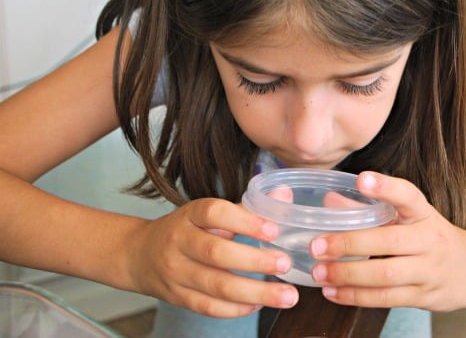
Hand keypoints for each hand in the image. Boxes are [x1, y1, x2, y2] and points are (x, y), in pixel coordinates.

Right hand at [127, 198, 298, 317]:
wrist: (139, 254)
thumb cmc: (186, 229)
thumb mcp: (210, 213)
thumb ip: (246, 208)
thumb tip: (284, 196)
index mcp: (190, 215)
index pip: (215, 213)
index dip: (245, 221)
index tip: (273, 230)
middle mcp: (179, 242)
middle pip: (216, 253)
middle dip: (255, 261)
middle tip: (285, 264)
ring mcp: (176, 272)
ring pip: (216, 286)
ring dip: (255, 292)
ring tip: (287, 296)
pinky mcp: (177, 297)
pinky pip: (209, 306)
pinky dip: (236, 308)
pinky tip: (259, 303)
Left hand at [308, 171, 465, 310]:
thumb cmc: (430, 237)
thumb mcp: (409, 217)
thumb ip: (369, 209)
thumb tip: (330, 201)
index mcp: (424, 214)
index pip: (408, 196)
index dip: (386, 187)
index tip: (362, 179)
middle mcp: (429, 240)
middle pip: (388, 241)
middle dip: (349, 244)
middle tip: (317, 245)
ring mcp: (428, 271)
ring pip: (386, 274)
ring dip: (348, 275)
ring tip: (320, 272)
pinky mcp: (423, 297)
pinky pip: (386, 298)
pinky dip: (356, 296)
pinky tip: (332, 291)